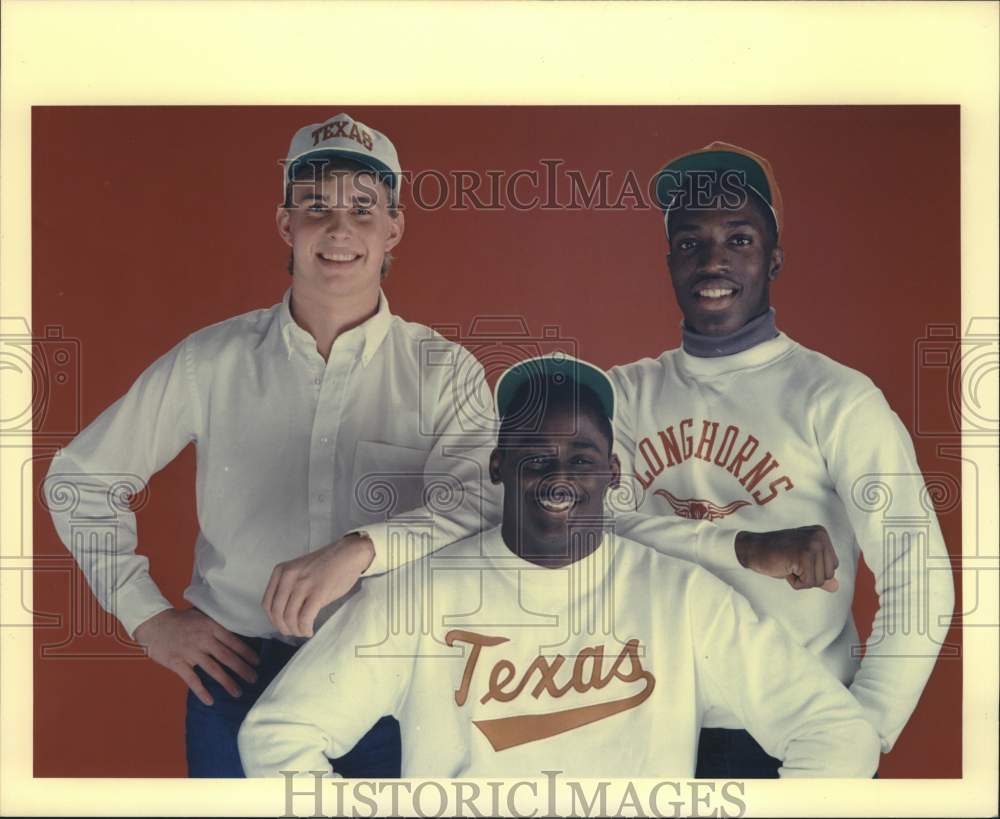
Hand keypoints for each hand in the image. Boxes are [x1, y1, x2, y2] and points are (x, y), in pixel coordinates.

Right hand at [133, 608, 259, 705]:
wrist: (155, 624)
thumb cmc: (181, 620)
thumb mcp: (202, 616)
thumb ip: (217, 625)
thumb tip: (237, 634)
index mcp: (211, 627)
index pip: (234, 642)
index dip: (247, 653)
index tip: (257, 662)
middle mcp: (203, 639)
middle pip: (227, 657)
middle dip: (242, 669)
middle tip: (254, 679)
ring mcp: (190, 652)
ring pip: (213, 670)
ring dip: (227, 682)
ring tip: (238, 692)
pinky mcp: (178, 663)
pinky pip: (192, 680)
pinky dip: (202, 691)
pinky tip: (211, 700)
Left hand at [262, 533, 375, 637]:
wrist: (349, 553)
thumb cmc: (326, 564)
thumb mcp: (299, 570)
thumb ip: (289, 586)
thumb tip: (284, 613)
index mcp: (281, 571)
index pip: (267, 603)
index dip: (273, 619)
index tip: (283, 625)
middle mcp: (288, 577)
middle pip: (277, 612)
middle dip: (284, 628)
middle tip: (293, 632)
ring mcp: (303, 584)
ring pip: (289, 617)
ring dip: (295, 630)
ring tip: (303, 631)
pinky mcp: (318, 592)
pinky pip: (305, 617)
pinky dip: (305, 628)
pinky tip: (310, 630)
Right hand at [734, 525, 839, 591]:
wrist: (752, 549)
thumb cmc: (776, 556)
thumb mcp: (802, 564)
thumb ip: (819, 573)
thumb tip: (835, 587)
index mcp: (822, 535)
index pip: (833, 566)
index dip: (813, 570)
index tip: (796, 560)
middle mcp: (820, 537)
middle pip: (829, 574)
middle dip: (809, 576)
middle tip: (791, 563)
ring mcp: (812, 545)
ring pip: (819, 580)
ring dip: (801, 580)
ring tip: (788, 565)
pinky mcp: (804, 555)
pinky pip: (808, 583)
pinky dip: (795, 582)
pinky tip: (785, 568)